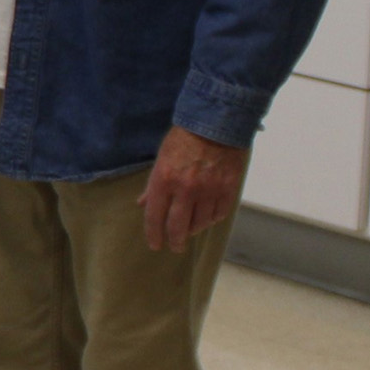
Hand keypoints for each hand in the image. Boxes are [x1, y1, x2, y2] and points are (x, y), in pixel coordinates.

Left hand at [140, 127, 247, 252]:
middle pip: (178, 227)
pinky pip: (219, 214)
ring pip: (200, 223)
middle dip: (175, 241)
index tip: (155, 245)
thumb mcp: (162, 158)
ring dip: (194, 229)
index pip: (155, 217)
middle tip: (175, 247)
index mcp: (164, 180)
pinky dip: (212, 218)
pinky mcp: (228, 189)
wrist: (216, 123)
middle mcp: (185, 189)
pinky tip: (208, 217)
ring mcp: (208, 190)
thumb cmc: (184, 139)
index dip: (153, 235)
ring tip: (191, 228)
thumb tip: (142, 204)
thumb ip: (153, 184)